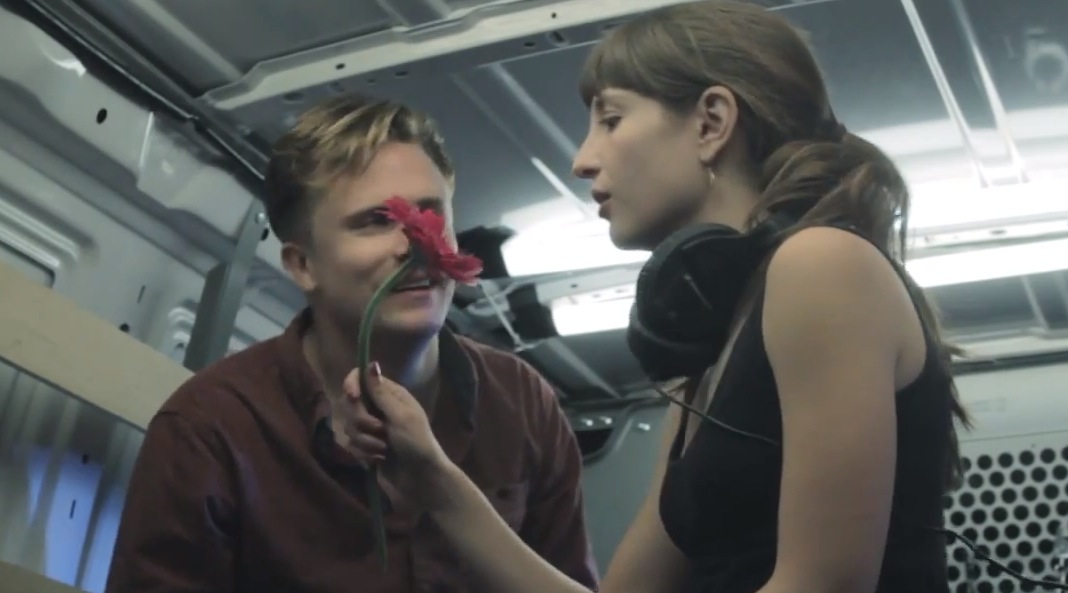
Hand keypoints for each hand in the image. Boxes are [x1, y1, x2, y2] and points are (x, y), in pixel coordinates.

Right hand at [339, 362, 452, 508]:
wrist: (421, 480)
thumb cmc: (417, 444)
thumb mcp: (401, 416)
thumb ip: (381, 393)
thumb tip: (371, 363)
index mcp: (390, 394)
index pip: (360, 378)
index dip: (351, 385)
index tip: (353, 398)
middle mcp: (378, 408)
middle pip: (349, 404)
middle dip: (361, 421)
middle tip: (381, 431)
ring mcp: (371, 428)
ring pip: (349, 427)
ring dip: (366, 441)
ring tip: (384, 450)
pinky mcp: (367, 447)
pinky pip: (351, 445)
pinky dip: (365, 454)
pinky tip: (379, 460)